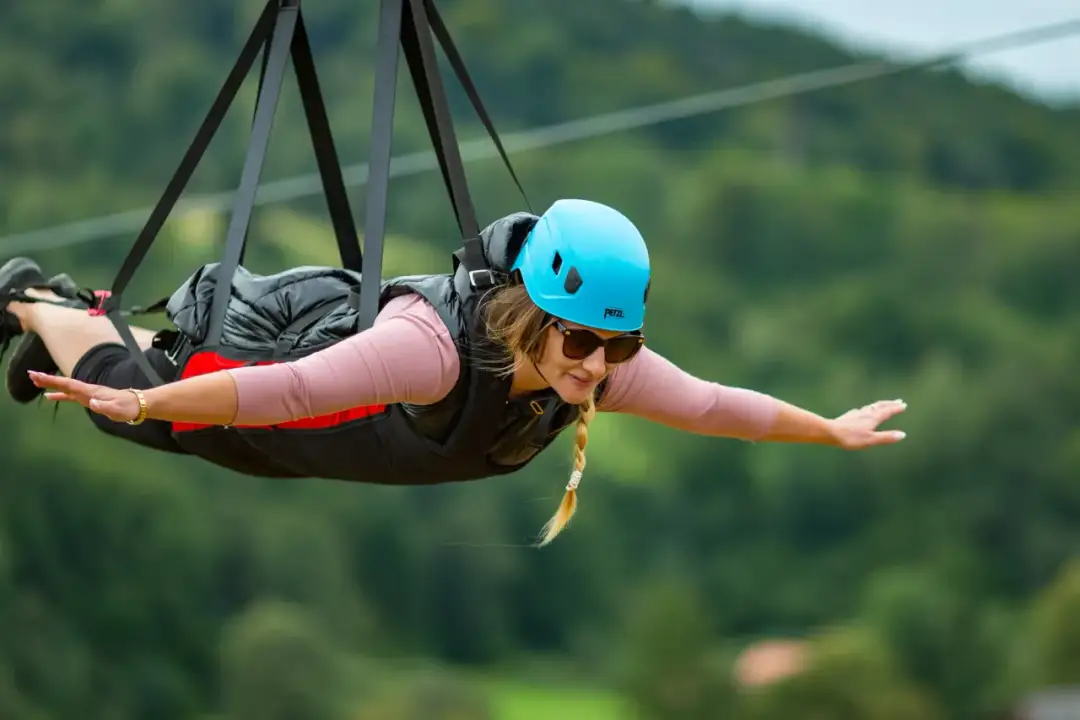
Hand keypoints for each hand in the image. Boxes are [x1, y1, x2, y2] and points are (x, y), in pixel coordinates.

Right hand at [28, 371, 142, 422]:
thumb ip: (104, 407)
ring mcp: (87, 393)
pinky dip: (59, 395)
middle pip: (64, 383)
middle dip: (47, 379)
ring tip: (34, 381)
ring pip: (65, 387)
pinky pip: (70, 396)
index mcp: (91, 391)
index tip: (38, 376)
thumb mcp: (117, 410)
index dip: (53, 381)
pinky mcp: (88, 398)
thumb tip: (92, 403)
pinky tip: (49, 397)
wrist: (137, 404)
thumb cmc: (127, 408)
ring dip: (50, 384)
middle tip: (30, 374)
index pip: (69, 384)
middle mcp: (87, 390)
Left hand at [829, 399, 906, 449]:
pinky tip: (863, 411)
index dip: (895, 408)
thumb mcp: (871, 440)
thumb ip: (886, 437)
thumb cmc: (850, 438)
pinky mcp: (849, 416)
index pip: (887, 411)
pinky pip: (862, 410)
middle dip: (890, 404)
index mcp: (873, 418)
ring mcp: (856, 414)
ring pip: (871, 407)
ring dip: (880, 405)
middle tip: (898, 401)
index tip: (903, 404)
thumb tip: (902, 435)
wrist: (830, 432)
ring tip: (884, 404)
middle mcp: (865, 413)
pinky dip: (868, 409)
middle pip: (880, 406)